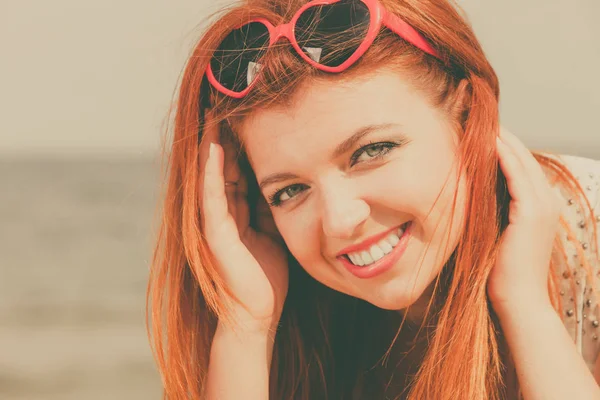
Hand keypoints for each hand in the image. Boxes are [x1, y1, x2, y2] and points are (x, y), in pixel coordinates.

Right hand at [198, 110, 288, 333]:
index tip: (248, 117)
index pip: (239, 171)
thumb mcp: (276, 233)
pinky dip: (211, 171)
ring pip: (213, 176)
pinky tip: (213, 146)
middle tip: (228, 104)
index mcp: (238, 214)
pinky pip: (211, 196)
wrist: (259, 313)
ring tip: (214, 114)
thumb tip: (288, 182)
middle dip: (226, 137)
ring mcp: (215, 223)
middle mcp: (223, 214)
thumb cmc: (269, 277)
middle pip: (225, 167)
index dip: (243, 145)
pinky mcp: (214, 234)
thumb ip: (273, 208)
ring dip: (213, 145)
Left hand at [488, 126, 563, 312]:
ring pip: (521, 160)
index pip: (520, 165)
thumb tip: (466, 191)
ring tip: (481, 121)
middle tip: (478, 117)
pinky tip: (488, 141)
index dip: (501, 146)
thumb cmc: (499, 270)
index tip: (478, 130)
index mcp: (538, 205)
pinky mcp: (532, 212)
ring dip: (501, 139)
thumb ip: (489, 208)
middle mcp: (546, 201)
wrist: (516, 299)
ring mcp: (542, 205)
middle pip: (522, 156)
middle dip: (501, 136)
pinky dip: (503, 156)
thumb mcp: (494, 231)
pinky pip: (517, 175)